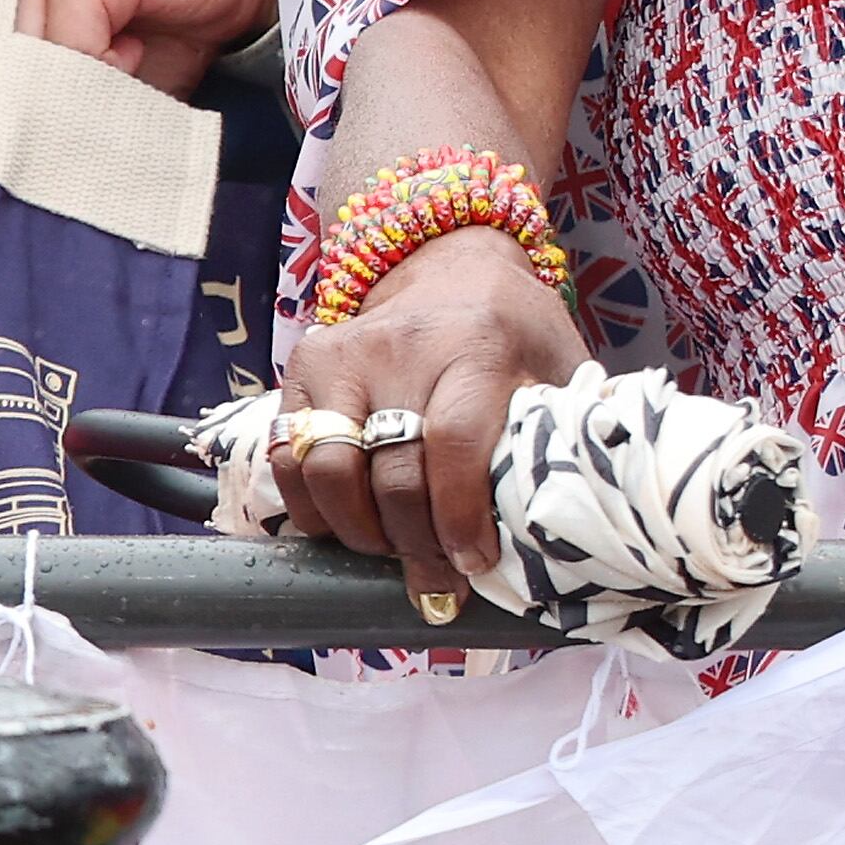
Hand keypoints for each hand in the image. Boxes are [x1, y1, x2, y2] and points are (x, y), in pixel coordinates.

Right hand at [267, 227, 588, 605]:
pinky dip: (309, 505)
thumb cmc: (516, 334)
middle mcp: (402, 348)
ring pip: (326, 472)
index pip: (454, 445)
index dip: (459, 520)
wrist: (455, 267)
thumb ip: (551, 442)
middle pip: (389, 475)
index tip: (473, 563)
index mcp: (477, 347)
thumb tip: (551, 539)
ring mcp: (344, 354)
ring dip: (356, 532)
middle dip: (412, 546)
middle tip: (435, 577)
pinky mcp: (306, 363)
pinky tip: (345, 522)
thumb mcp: (557, 372)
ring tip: (389, 548)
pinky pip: (287, 454)